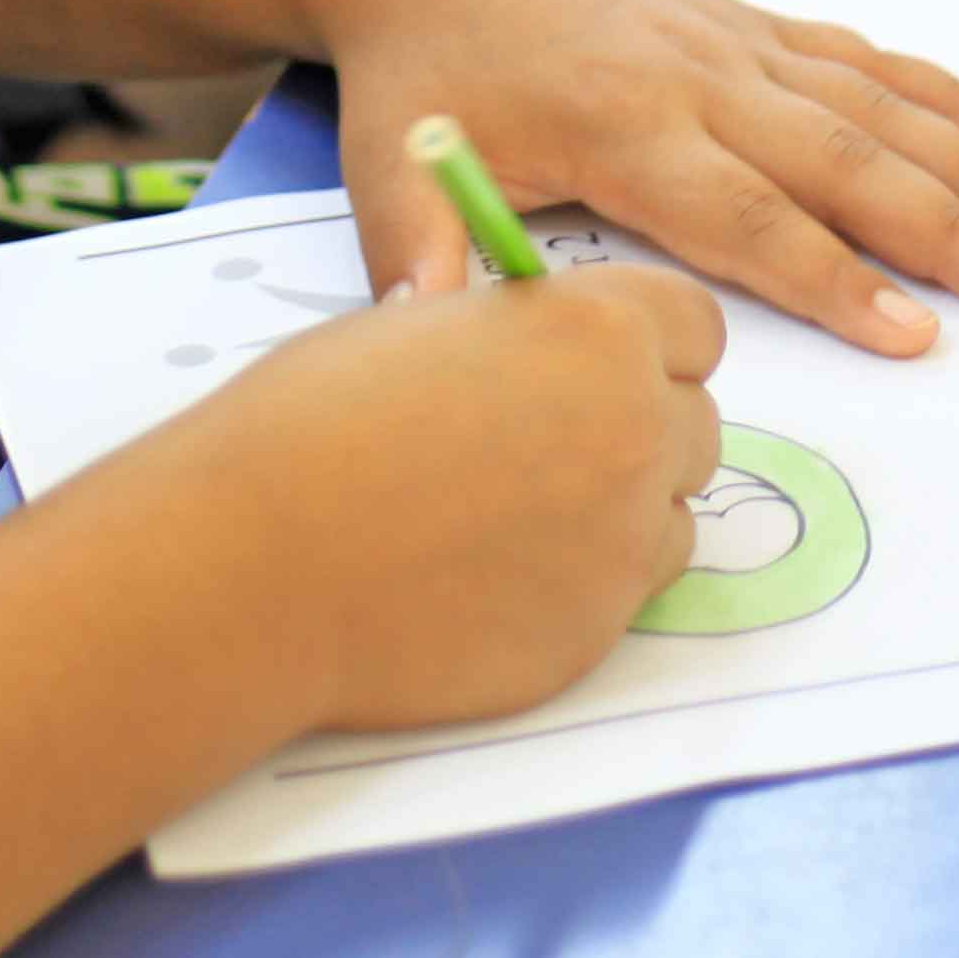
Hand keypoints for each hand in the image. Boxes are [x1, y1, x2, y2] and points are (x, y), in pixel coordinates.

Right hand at [147, 266, 723, 729]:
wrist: (261, 561)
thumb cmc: (313, 421)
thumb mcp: (426, 329)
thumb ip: (520, 342)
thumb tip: (547, 362)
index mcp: (596, 330)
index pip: (696, 326)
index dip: (647, 344)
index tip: (596, 363)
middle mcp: (634, 430)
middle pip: (697, 424)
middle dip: (639, 429)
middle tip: (545, 446)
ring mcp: (623, 540)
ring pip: (672, 516)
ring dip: (622, 512)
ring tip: (509, 517)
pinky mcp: (597, 631)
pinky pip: (627, 595)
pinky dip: (583, 584)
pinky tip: (490, 577)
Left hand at [324, 0, 958, 356]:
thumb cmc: (422, 71)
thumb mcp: (397, 173)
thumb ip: (425, 265)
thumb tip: (436, 345)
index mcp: (620, 126)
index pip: (746, 219)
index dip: (833, 280)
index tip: (915, 334)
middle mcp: (695, 76)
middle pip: (840, 163)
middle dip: (944, 233)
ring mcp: (731, 39)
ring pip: (871, 108)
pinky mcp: (745, 18)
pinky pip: (861, 57)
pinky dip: (945, 91)